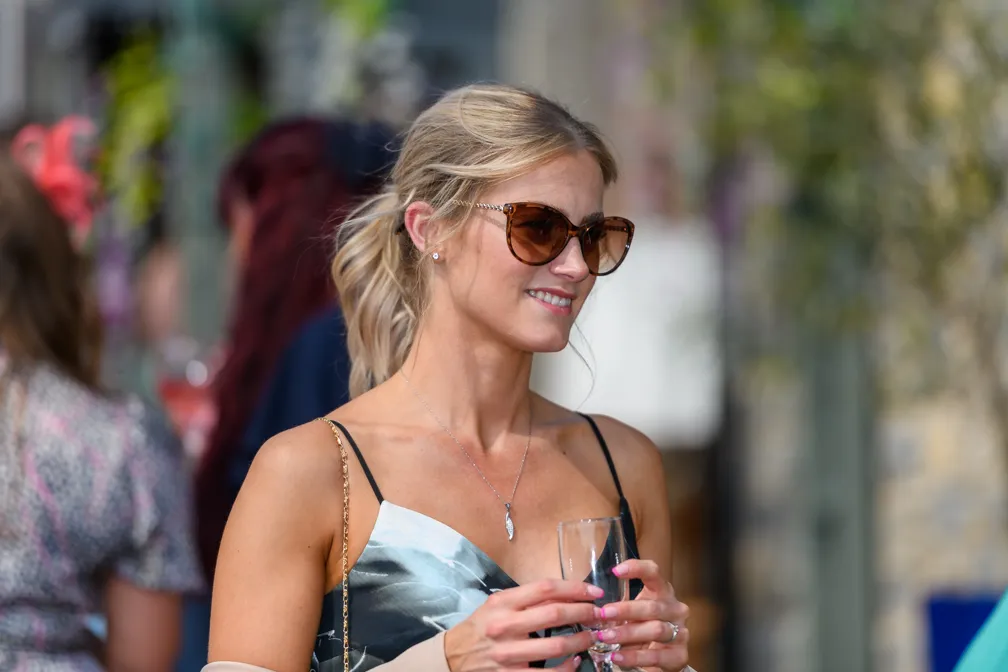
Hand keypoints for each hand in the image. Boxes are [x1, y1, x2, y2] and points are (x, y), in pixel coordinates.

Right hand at [444, 579, 601, 670]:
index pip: (546, 588)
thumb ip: (526, 599)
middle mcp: (505, 625)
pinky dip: (567, 668)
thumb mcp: (497, 604)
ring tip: (592, 636)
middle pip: (555, 614)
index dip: (575, 588)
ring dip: (581, 640)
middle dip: (584, 612)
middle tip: (599, 614)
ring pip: (556, 645)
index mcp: (503, 603)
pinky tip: (575, 661)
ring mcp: (508, 654)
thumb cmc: (481, 626)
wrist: (453, 657)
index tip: (594, 592)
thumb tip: (566, 594)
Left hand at [594, 560, 689, 670]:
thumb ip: (615, 611)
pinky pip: (656, 655)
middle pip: (653, 606)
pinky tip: (617, 656)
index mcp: (663, 592)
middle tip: (604, 614)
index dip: (637, 568)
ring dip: (628, 634)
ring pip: (656, 630)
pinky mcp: (680, 655)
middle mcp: (676, 609)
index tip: (615, 571)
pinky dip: (634, 657)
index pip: (654, 573)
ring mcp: (681, 632)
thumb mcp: (631, 614)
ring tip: (606, 637)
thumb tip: (591, 613)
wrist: (660, 656)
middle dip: (626, 610)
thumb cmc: (642, 626)